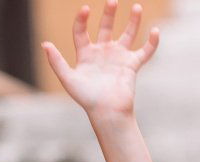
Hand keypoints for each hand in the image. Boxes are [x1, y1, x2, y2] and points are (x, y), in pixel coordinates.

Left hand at [41, 1, 159, 115]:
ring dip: (133, 21)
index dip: (82, 20)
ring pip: (128, 34)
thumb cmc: (86, 98)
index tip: (86, 9)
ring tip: (136, 7)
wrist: (106, 111)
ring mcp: (118, 57)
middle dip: (109, 14)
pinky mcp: (132, 65)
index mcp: (85, 55)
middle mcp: (102, 53)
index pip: (81, 32)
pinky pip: (145, 51)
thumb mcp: (68, 78)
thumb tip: (45, 44)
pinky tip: (155, 31)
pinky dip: (152, 42)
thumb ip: (57, 61)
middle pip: (105, 28)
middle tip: (112, 1)